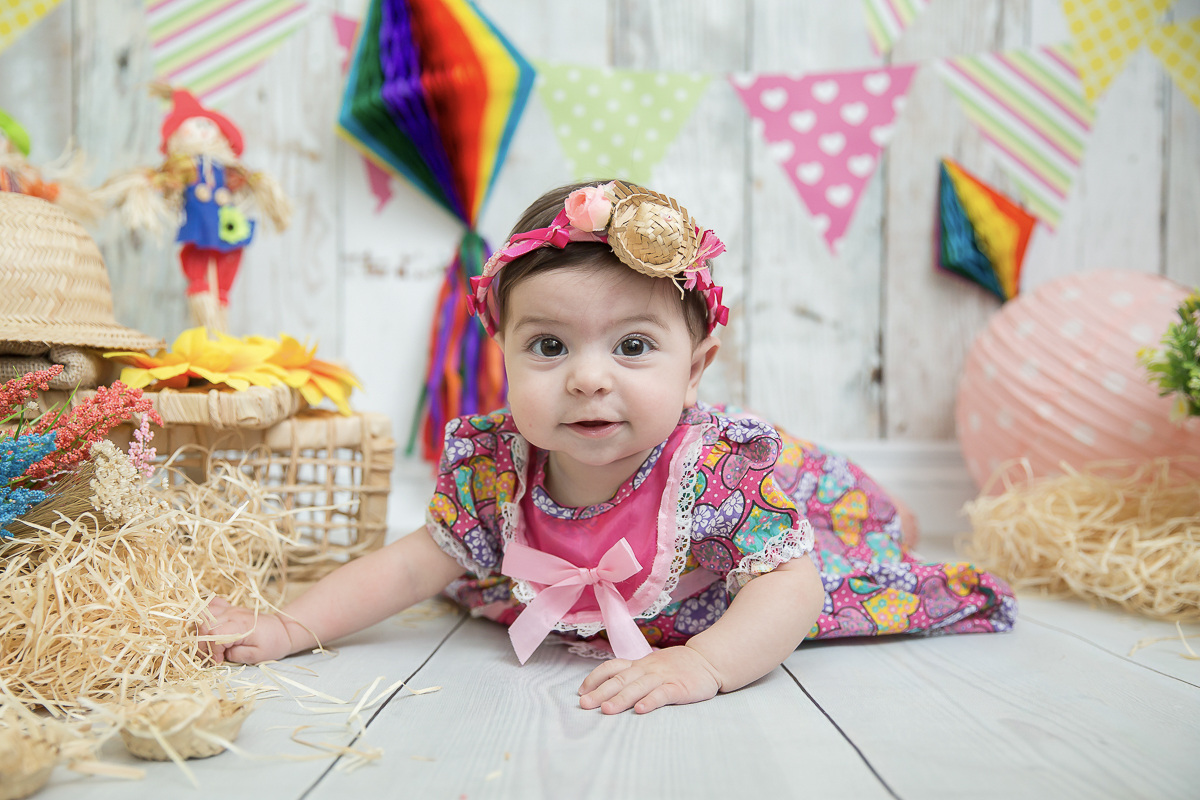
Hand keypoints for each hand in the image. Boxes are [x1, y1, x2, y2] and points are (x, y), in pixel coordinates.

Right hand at [197, 596, 293, 664]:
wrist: (283, 629)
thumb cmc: (273, 644)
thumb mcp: (257, 656)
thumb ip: (236, 655)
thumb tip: (221, 654)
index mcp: (241, 626)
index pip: (214, 635)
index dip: (212, 651)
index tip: (218, 661)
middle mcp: (233, 615)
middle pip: (205, 625)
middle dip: (203, 644)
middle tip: (211, 656)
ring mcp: (231, 609)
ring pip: (204, 614)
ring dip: (201, 630)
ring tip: (209, 643)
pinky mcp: (231, 608)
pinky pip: (212, 604)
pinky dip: (205, 613)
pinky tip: (209, 626)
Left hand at [577, 645, 722, 714]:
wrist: (707, 660)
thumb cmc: (676, 666)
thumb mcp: (651, 666)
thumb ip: (633, 674)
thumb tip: (607, 686)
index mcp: (639, 664)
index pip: (612, 667)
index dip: (595, 678)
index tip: (581, 691)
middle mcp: (648, 669)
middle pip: (621, 679)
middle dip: (601, 692)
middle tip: (585, 705)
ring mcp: (663, 677)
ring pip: (638, 687)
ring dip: (621, 698)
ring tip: (607, 710)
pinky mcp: (680, 687)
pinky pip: (663, 693)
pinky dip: (651, 701)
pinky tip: (640, 710)